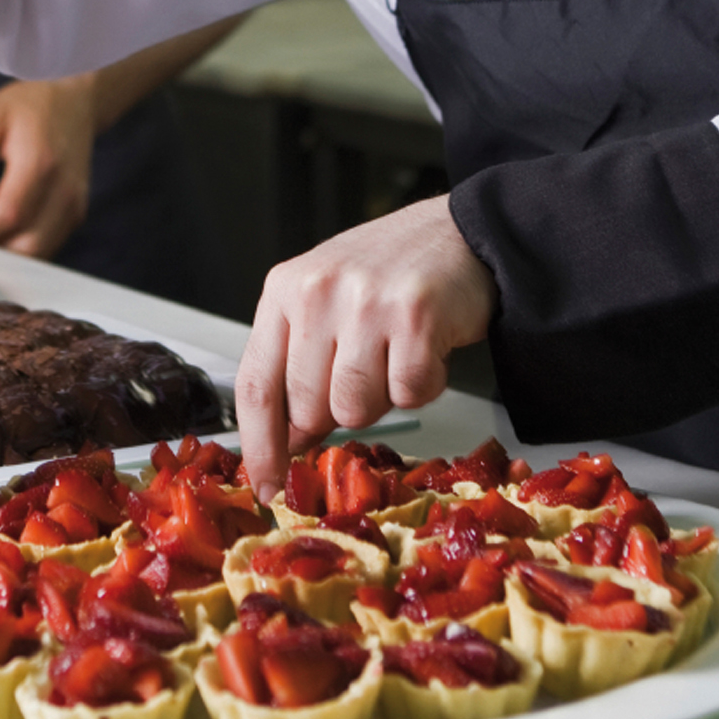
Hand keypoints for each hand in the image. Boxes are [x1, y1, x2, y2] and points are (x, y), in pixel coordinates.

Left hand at [0, 74, 95, 256]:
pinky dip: (20, 248)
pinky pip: (47, 246)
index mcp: (41, 162)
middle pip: (27, 244)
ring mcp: (74, 205)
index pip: (10, 213)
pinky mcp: (76, 215)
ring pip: (38, 252)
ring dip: (5, 255)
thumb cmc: (30, 107)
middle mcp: (64, 190)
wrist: (77, 105)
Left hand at [238, 196, 496, 503]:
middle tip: (368, 371)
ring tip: (395, 353)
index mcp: (285, 290)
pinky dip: (423, 384)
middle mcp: (318, 292)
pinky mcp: (415, 315)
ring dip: (383, 397)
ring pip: (356, 409)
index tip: (269, 486)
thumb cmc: (390, 272)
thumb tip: (286, 443)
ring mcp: (365, 303)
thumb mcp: (325, 304)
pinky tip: (426, 348)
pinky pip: (409, 394)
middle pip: (308, 409)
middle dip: (339, 412)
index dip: (261, 447)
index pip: (256, 386)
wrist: (462, 232)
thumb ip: (298, 365)